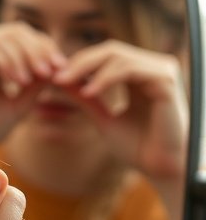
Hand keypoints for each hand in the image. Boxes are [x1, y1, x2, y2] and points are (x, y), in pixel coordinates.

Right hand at [0, 23, 66, 154]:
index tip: (61, 68)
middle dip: (37, 51)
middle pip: (16, 32)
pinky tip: (16, 81)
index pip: (24, 36)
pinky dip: (6, 63)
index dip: (45, 48)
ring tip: (32, 80)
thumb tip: (60, 62)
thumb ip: (39, 80)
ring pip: (3, 38)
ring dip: (23, 58)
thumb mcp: (23, 100)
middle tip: (50, 72)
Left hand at [53, 40, 188, 178]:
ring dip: (88, 69)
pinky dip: (106, 78)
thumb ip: (85, 98)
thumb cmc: (137, 149)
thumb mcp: (103, 118)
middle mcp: (153, 68)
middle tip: (56, 76)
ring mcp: (161, 72)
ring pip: (118, 56)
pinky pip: (130, 69)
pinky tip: (88, 92)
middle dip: (80, 62)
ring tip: (66, 83)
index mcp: (141, 75)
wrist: (161, 169)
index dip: (79, 63)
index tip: (53, 77)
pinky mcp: (166, 80)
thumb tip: (58, 79)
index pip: (107, 56)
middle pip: (111, 50)